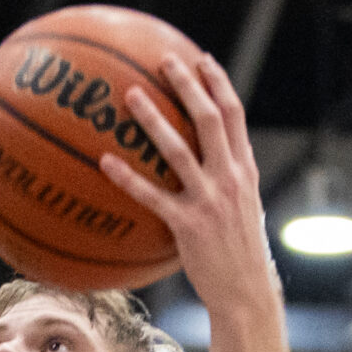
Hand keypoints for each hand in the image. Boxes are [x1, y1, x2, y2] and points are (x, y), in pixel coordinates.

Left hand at [99, 52, 280, 311]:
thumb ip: (230, 177)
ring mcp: (210, 200)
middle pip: (210, 119)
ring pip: (178, 149)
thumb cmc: (240, 251)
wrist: (247, 291)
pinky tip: (105, 161)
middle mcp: (230, 178)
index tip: (201, 59)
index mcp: (244, 169)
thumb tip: (212, 155)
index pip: (234, 115)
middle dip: (188, 85)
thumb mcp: (244, 207)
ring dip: (153, 119)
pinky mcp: (188, 225)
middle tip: (164, 60)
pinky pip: (152, 196)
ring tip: (130, 95)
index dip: (218, 84)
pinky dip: (128, 177)